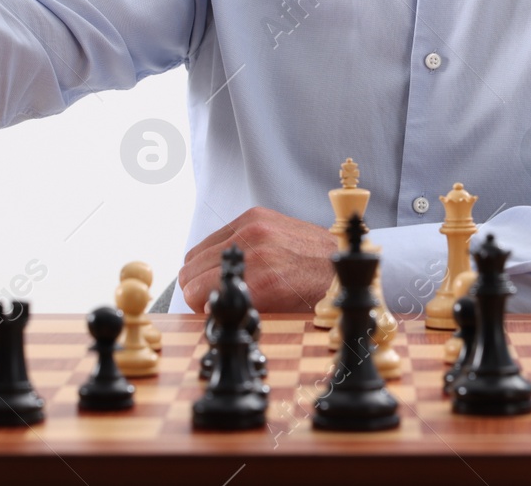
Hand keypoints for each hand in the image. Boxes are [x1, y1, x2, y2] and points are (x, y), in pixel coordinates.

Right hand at [179, 206, 335, 312]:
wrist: (341, 262)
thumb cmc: (313, 295)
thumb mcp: (278, 316)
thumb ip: (239, 311)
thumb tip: (204, 313)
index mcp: (262, 282)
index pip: (196, 294)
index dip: (201, 308)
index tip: (213, 312)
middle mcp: (255, 249)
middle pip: (190, 272)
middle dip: (197, 290)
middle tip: (215, 299)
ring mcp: (254, 227)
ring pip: (196, 254)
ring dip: (203, 270)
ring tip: (223, 281)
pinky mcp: (255, 215)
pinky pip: (214, 237)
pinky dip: (216, 253)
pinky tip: (235, 263)